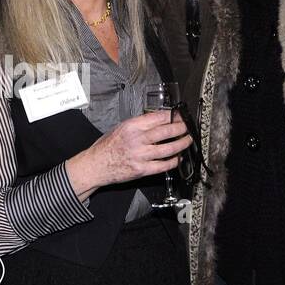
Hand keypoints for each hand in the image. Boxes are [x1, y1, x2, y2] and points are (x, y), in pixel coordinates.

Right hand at [68, 110, 191, 192]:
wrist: (95, 165)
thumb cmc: (106, 147)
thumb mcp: (120, 128)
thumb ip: (138, 124)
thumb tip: (156, 120)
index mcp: (132, 126)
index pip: (158, 117)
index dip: (173, 115)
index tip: (180, 115)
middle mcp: (137, 139)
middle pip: (166, 131)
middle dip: (181, 128)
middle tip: (188, 127)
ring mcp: (141, 155)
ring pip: (168, 149)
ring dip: (181, 144)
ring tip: (188, 141)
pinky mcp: (142, 169)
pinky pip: (163, 165)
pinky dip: (173, 162)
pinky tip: (178, 158)